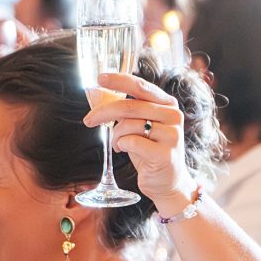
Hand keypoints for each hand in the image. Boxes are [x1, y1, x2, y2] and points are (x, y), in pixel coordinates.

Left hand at [83, 73, 195, 213]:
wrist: (168, 182)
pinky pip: (131, 142)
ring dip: (115, 136)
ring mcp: (171, 134)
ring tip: (118, 144)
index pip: (140, 86)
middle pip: (130, 106)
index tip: (100, 78)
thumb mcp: (139, 126)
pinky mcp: (165, 154)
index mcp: (167, 104)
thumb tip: (100, 96)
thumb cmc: (149, 152)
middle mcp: (172, 115)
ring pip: (129, 125)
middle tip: (88, 120)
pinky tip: (125, 150)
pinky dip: (122, 146)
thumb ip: (127, 112)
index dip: (119, 81)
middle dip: (103, 112)